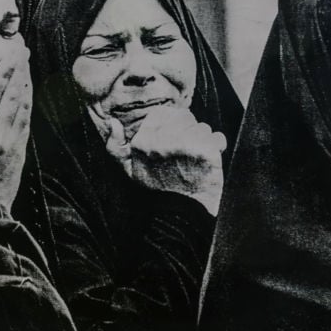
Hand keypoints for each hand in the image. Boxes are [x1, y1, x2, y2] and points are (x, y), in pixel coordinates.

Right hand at [0, 47, 31, 218]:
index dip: (2, 72)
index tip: (10, 54)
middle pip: (11, 95)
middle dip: (18, 70)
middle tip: (23, 49)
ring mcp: (11, 145)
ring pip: (23, 106)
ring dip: (26, 83)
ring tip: (27, 64)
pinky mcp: (20, 154)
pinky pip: (26, 122)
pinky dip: (29, 104)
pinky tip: (29, 92)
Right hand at [100, 106, 225, 215]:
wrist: (178, 218)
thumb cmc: (154, 193)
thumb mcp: (126, 171)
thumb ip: (115, 147)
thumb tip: (113, 121)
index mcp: (144, 139)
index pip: (166, 113)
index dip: (173, 125)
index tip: (174, 140)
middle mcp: (164, 138)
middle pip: (186, 118)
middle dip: (189, 132)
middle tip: (186, 154)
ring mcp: (187, 144)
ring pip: (203, 128)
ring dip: (204, 140)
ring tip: (196, 160)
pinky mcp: (207, 152)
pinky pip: (217, 139)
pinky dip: (217, 147)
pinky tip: (209, 162)